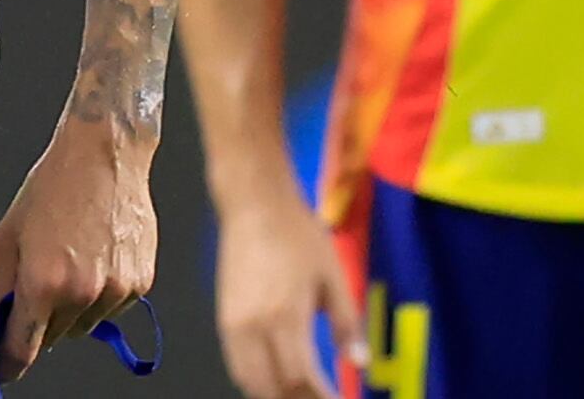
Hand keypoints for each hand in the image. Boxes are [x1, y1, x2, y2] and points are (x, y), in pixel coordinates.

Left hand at [0, 118, 157, 379]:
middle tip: (36, 288)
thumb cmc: (55, 186)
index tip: (0, 369)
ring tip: (68, 264)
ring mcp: (116, 289)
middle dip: (39, 325)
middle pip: (53, 340)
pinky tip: (93, 260)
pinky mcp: (140, 281)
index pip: (23, 350)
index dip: (7, 366)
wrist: (105, 153)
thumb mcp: (7, 237)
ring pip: (83, 327)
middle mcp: (83, 293)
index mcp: (44, 283)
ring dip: (70, 311)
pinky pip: (111, 309)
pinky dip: (98, 297)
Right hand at [212, 186, 364, 398]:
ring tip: (302, 393)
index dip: (321, 397)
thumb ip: (346, 322)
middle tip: (323, 396)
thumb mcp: (332, 274)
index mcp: (286, 317)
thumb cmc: (297, 233)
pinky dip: (258, 382)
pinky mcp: (223, 321)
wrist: (254, 204)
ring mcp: (234, 326)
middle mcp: (254, 328)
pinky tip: (277, 378)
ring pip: (251, 383)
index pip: (301, 379)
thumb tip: (360, 362)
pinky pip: (237, 366)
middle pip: (274, 389)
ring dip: (277, 395)